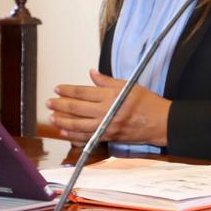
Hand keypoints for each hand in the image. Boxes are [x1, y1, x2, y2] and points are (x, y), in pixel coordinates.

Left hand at [47, 69, 170, 146]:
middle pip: (77, 108)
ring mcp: (106, 126)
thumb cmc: (148, 103)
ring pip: (78, 125)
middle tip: (49, 102)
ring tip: (52, 118)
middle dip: (60, 105)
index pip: (83, 92)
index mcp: (111, 96)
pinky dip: (74, 136)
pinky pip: (86, 137)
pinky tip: (65, 132)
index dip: (68, 90)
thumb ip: (107, 81)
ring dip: (63, 121)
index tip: (58, 88)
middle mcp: (107, 112)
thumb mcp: (129, 85)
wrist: (160, 123)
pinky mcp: (108, 137)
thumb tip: (92, 73)